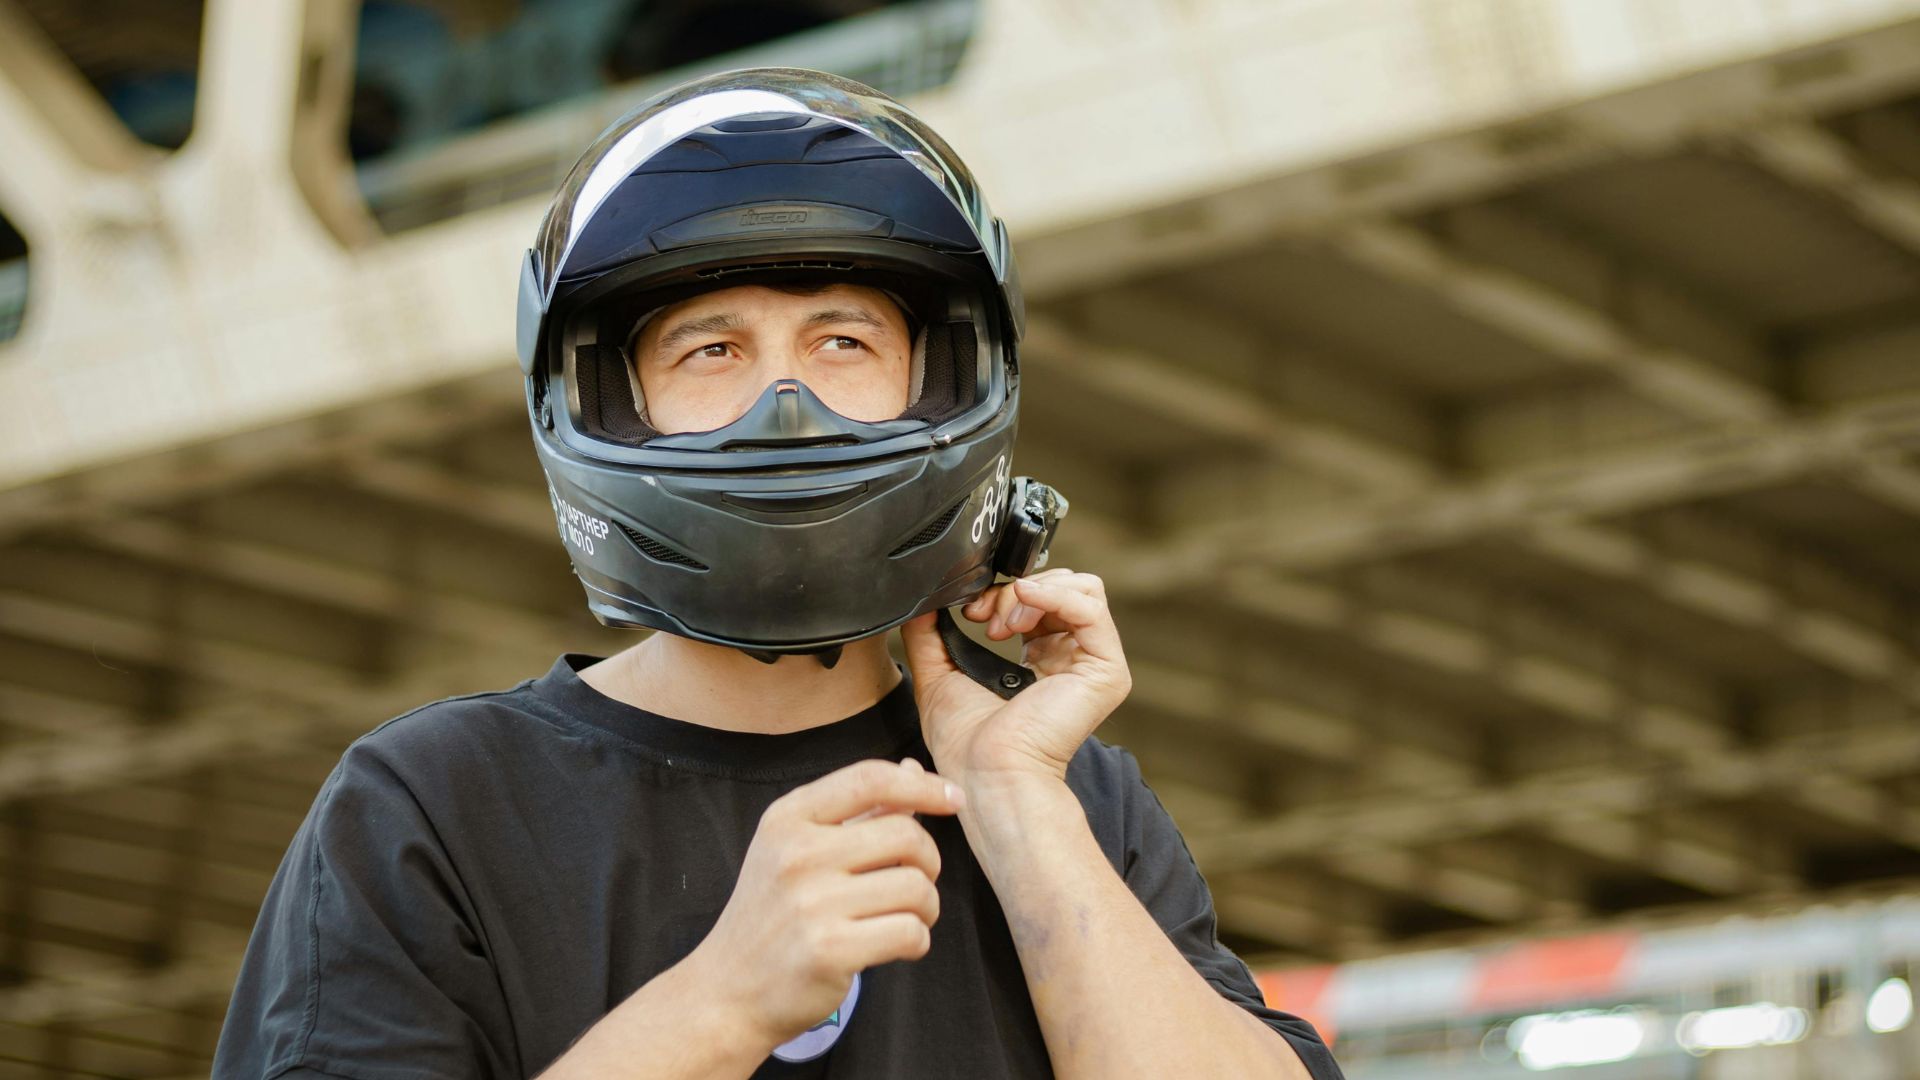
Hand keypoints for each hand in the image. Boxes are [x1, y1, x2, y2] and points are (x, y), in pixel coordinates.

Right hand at [690, 757, 963, 1048]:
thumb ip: (858, 810)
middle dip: (929, 860)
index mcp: (788, 818)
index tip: (953, 798)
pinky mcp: (830, 950)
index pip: (870, 779)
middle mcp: (797, 854)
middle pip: (906, 834)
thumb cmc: (773, 913)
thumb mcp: (797, 848)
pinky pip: (910, 932)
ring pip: (916, 887)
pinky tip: (897, 946)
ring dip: (926, 907)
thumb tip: (916, 770)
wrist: (728, 990)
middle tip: (916, 882)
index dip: (923, 785)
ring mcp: (811, 903)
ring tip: (906, 918)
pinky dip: (917, 941)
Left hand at [900, 568, 1131, 785]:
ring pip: (1081, 589)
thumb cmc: (966, 743)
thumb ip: (928, 635)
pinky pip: (1091, 606)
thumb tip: (922, 603)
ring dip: (1032, 594)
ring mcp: (1093, 663)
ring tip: (1004, 626)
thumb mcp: (938, 674)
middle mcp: (1072, 657)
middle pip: (1061, 586)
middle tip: (985, 620)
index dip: (1003, 593)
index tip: (971, 612)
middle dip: (1014, 592)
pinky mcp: (1106, 670)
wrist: (986, 772)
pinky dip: (1053, 594)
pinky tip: (1024, 602)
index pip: (1040, 597)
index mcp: (1043, 658)